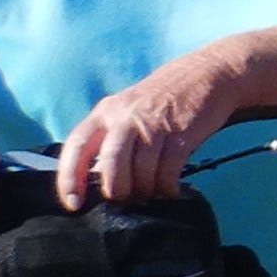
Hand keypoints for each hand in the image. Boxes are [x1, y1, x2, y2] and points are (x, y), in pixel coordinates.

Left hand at [56, 50, 239, 207]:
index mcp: (106, 111)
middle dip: (116, 189)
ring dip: (145, 190)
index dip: (69, 178)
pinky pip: (169, 169)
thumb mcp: (127, 111)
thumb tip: (97, 182)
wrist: (207, 73)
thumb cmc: (163, 98)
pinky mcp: (182, 132)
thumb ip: (110, 141)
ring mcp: (155, 123)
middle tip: (125, 199)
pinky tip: (170, 189)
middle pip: (111, 162)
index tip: (73, 203)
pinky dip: (167, 186)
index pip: (77, 145)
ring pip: (141, 169)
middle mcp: (126, 116)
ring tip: (151, 194)